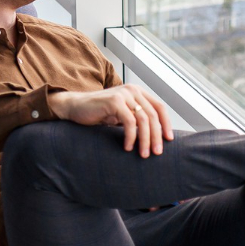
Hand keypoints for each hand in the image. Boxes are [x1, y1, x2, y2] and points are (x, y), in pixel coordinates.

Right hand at [46, 84, 174, 156]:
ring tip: (144, 154)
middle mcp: (133, 91)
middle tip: (157, 153)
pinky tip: (127, 147)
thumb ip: (136, 120)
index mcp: (137, 93)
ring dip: (145, 139)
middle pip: (154, 115)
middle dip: (157, 136)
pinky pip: (129, 121)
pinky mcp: (114, 101)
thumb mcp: (121, 116)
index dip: (166, 124)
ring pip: (144, 119)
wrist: (75, 107)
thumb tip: (155, 137)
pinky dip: (131, 136)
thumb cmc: (98, 114)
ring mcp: (124, 94)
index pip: (159, 107)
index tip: (169, 140)